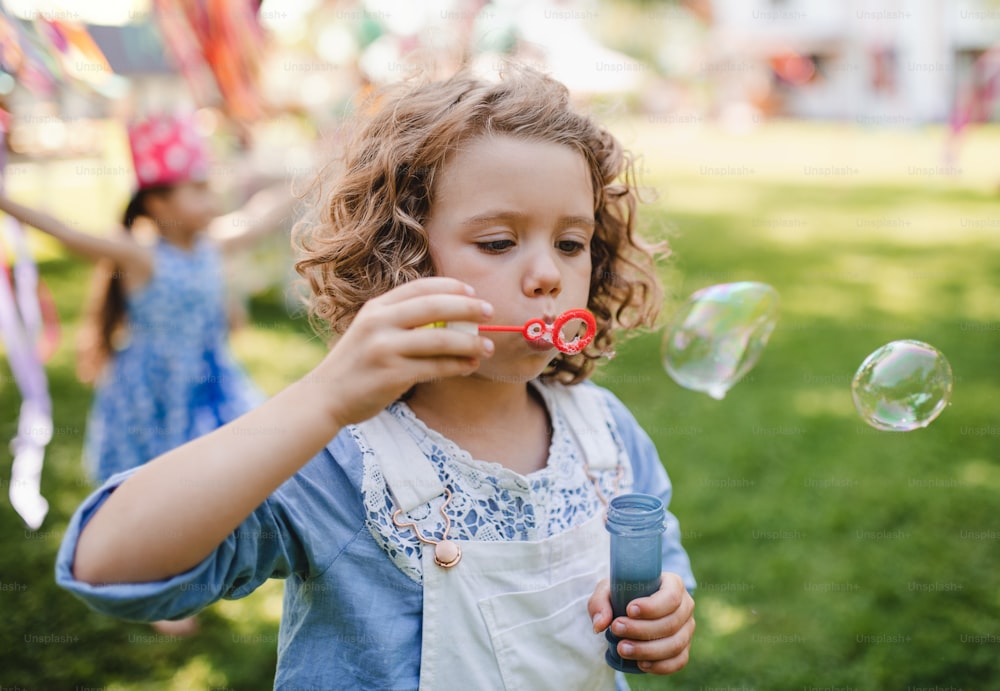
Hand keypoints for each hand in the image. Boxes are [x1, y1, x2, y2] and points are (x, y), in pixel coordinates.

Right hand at [308, 277, 494, 427]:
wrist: (326, 397)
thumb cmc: (357, 365)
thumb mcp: (372, 331)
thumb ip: (403, 320)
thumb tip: (452, 316)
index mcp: (376, 308)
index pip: (420, 287)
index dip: (450, 287)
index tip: (473, 291)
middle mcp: (379, 323)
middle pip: (434, 306)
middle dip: (467, 307)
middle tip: (489, 312)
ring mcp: (385, 348)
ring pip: (440, 339)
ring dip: (470, 342)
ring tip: (487, 346)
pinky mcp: (392, 374)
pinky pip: (435, 366)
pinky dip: (458, 365)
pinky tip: (470, 365)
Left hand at [588, 572, 694, 674]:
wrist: (628, 610)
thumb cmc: (622, 595)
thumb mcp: (608, 590)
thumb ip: (600, 603)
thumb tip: (600, 625)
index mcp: (673, 584)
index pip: (671, 596)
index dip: (652, 607)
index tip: (629, 610)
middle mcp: (685, 606)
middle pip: (671, 623)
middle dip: (642, 630)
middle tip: (616, 629)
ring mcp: (687, 629)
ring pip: (675, 644)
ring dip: (647, 650)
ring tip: (622, 649)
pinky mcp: (683, 648)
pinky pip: (678, 661)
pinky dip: (660, 666)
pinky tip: (640, 664)